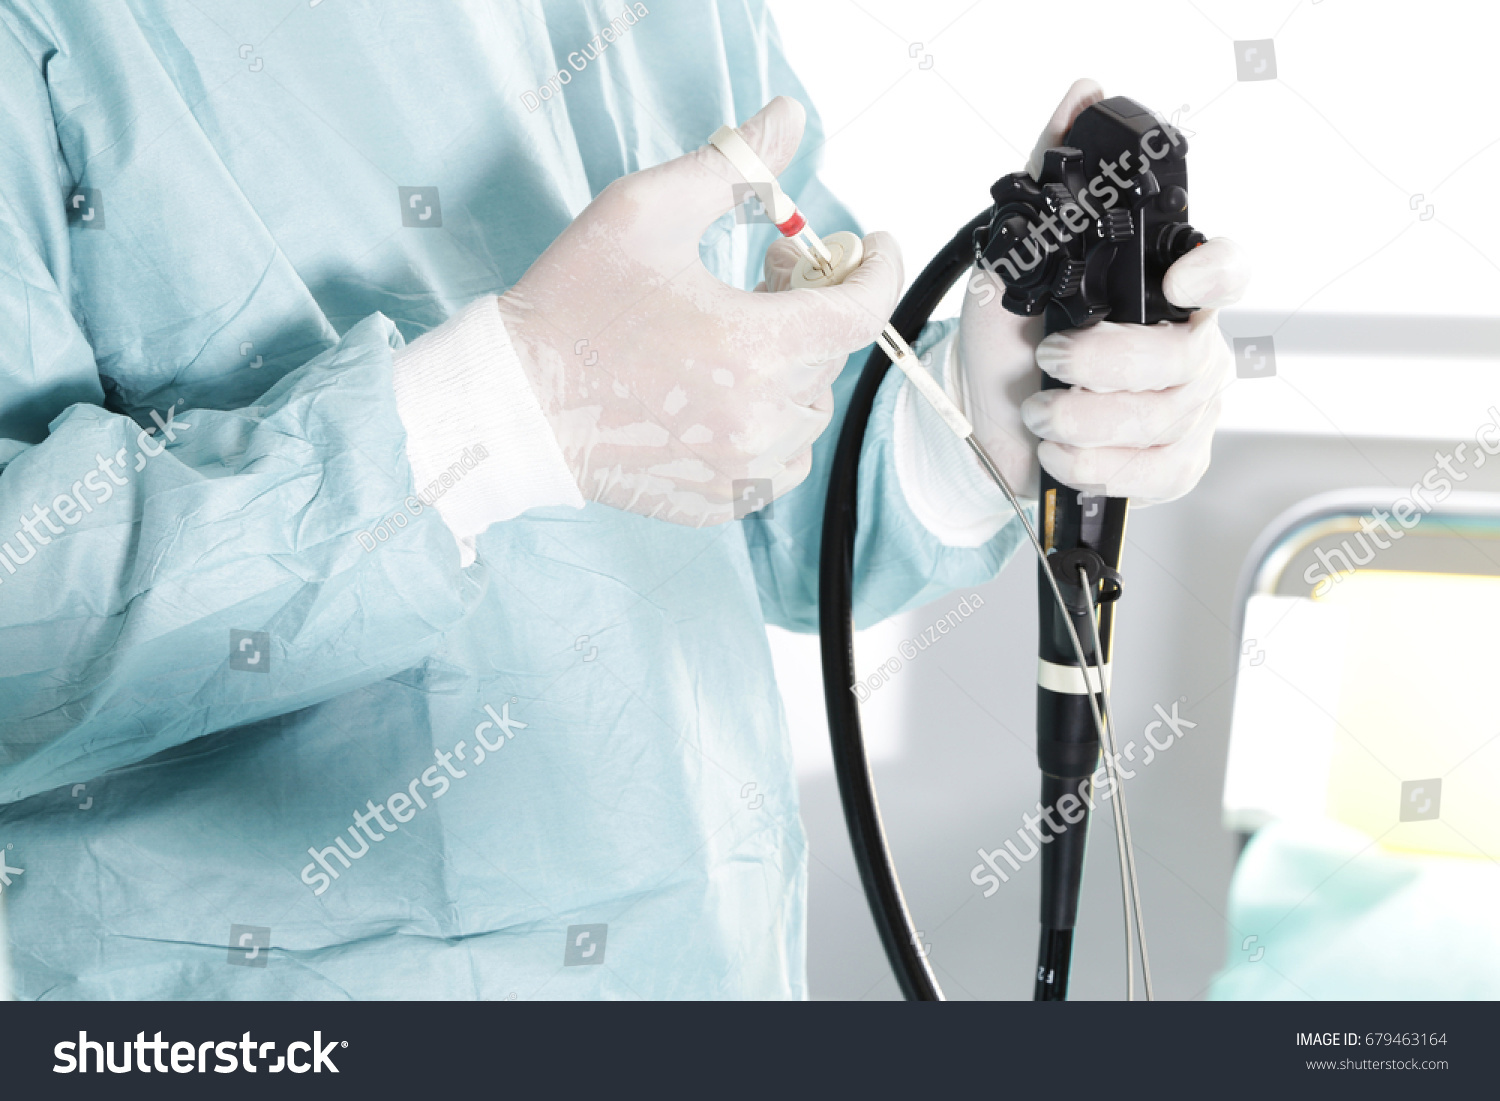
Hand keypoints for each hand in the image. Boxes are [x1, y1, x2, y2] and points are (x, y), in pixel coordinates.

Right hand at [498, 97, 902, 525]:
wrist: (514, 403)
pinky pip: (784, 457)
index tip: (868, 245)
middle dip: (811, 301)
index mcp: (750, 349)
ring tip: (739, 332)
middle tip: (769, 268)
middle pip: (829, 351)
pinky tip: (727, 388)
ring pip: (810, 406)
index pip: (861, 312)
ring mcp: (741, 470)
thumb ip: (732, 166)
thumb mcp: (646, 212)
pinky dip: (773, 419)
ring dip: (793, 364)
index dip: (877, 270)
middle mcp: (757, 420)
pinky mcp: (723, 501)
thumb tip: (788, 117)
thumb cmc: (574, 306)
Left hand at [958, 79, 1250, 504]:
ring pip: (1167, 418)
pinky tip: (1063, 454)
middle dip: (1107, 364)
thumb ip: (1046, 177)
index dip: (1217, 271)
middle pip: (1186, 356)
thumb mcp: (1011, 257)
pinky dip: (1098, 465)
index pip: (1229, 269)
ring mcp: (1191, 410)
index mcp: (1164, 293)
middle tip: (1052, 362)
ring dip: (1087, 419)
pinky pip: (1159, 472)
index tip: (1177, 275)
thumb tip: (1081, 94)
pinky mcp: (1175, 464)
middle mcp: (1191, 347)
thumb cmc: (1011, 340)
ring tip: (1041, 412)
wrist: (987, 420)